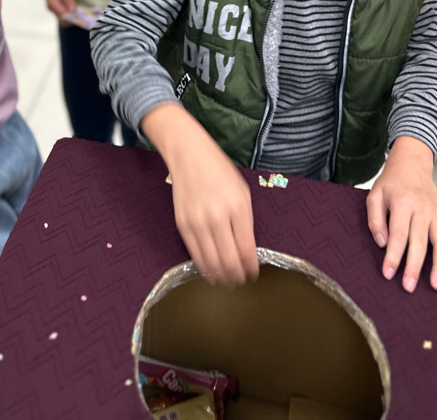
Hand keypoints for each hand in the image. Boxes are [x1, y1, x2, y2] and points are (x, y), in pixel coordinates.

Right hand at [39, 0, 76, 18]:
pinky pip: (63, 14)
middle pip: (63, 20)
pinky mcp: (57, 8)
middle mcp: (52, 9)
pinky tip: (73, 7)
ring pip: (63, 18)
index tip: (79, 13)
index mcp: (52, 4)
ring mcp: (54, 9)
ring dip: (71, 15)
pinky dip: (69, 13)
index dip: (72, 17)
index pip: (63, 16)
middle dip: (72, 18)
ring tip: (77, 8)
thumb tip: (72, 10)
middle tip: (79, 11)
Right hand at [143, 103, 258, 285]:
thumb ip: (245, 221)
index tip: (253, 275)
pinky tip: (211, 271)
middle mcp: (217, 217)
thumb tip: (246, 252)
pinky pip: (194, 255)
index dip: (251, 269)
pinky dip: (204, 267)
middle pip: (229, 262)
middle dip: (237, 277)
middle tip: (241, 282)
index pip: (247, 251)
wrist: (189, 154)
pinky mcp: (183, 225)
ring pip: (211, 263)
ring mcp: (198, 222)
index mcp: (238, 208)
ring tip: (227, 281)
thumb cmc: (220, 171)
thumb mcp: (242, 192)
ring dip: (221, 277)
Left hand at [366, 136, 436, 292]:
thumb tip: (382, 243)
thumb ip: (375, 219)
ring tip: (436, 285)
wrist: (412, 165)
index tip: (388, 274)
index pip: (398, 235)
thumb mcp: (374, 196)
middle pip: (419, 242)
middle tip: (408, 287)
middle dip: (414, 267)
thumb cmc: (391, 184)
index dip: (394, 256)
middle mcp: (422, 208)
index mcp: (402, 203)